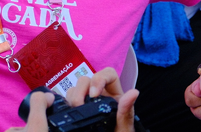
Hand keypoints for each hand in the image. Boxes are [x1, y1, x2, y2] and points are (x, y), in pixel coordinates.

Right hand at [5, 68, 138, 131]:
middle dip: (81, 90)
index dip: (99, 78)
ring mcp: (87, 101)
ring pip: (75, 88)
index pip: (108, 74)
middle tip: (80, 106)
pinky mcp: (76, 109)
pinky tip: (69, 112)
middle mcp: (100, 95)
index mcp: (114, 95)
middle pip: (87, 79)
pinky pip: (67, 99)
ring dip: (73, 97)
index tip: (94, 94)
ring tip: (75, 111)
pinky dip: (66, 103)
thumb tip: (134, 92)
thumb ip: (126, 111)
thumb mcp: (124, 126)